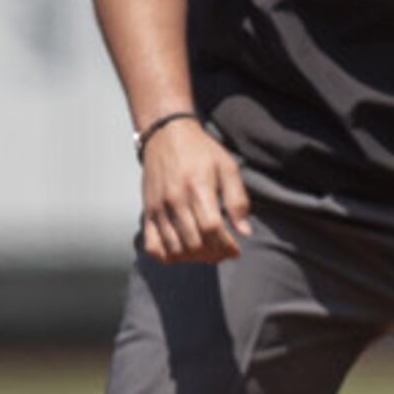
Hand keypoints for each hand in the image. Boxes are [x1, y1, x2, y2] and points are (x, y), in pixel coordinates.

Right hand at [138, 120, 251, 263]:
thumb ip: (237, 200)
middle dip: (213, 254)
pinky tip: (182, 254)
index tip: (235, 250)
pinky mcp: (147, 211)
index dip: (226, 245)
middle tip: (224, 253)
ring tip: (207, 254)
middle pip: (194, 242)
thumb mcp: (228, 168)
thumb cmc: (202, 152)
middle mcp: (175, 200)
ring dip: (194, 258)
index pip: (211, 229)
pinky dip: (166, 257)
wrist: (166, 135)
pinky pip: (152, 245)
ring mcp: (158, 207)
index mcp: (198, 188)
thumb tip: (245, 232)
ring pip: (174, 247)